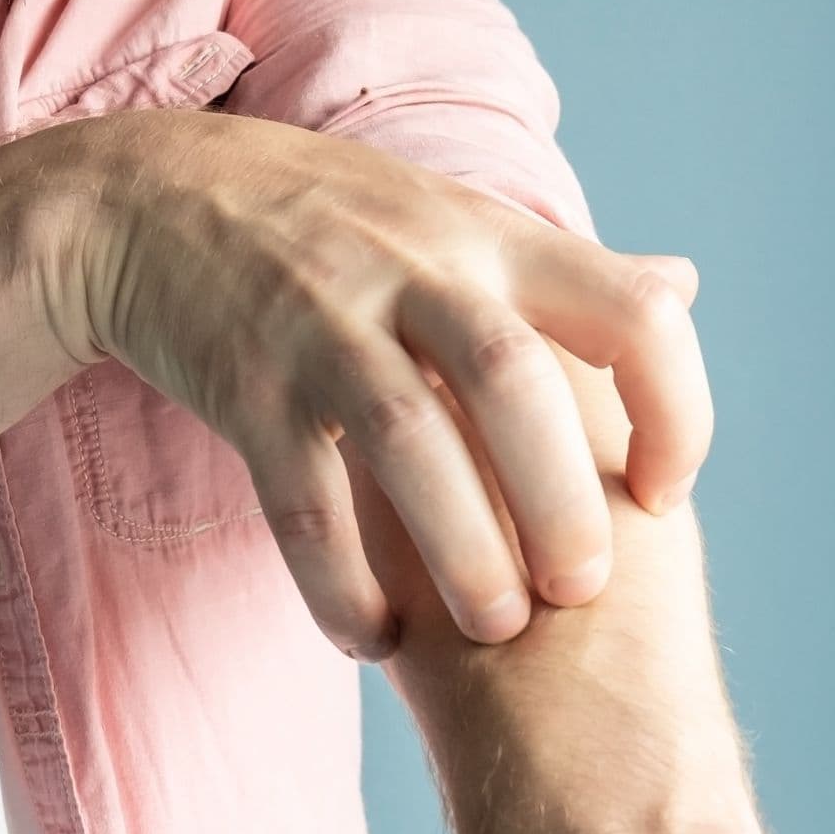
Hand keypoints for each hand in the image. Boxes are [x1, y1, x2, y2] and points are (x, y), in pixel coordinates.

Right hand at [28, 108, 712, 657]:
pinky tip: (372, 638)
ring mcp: (322, 323)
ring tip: (493, 625)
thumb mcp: (454, 216)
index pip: (628, 314)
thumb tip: (687, 285)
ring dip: (463, 549)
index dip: (675, 410)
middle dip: (560, 502)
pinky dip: (339, 581)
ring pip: (408, 441)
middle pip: (515, 384)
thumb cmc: (328, 220)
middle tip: (579, 590)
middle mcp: (414, 270)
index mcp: (489, 237)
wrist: (147, 195)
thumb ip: (565, 265)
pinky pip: (299, 497)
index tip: (663, 493)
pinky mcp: (244, 382)